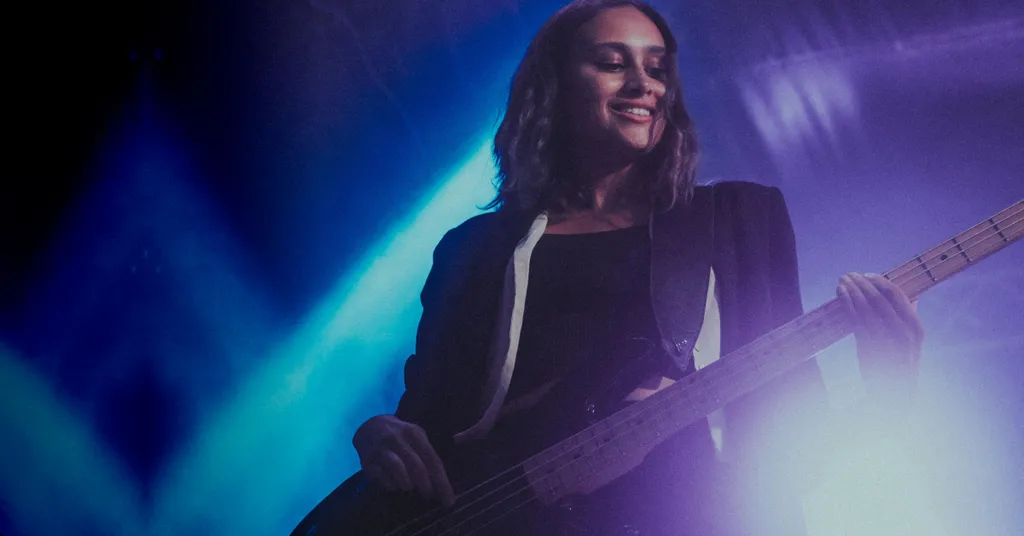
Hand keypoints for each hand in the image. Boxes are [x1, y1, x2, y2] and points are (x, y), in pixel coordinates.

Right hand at [353, 415, 454, 505]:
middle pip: (416, 465)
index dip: (441, 481)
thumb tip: (441, 483)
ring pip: (398, 469)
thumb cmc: (400, 436)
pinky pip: (381, 476)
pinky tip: (394, 485)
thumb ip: (428, 455)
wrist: (370, 426)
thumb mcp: (416, 437)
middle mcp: (397, 439)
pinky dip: (390, 484)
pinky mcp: (366, 460)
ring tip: (410, 488)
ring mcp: (380, 449)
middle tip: (429, 496)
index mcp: (414, 433)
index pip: (431, 459)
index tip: (448, 500)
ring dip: (407, 483)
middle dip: (426, 485)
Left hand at [837, 272, 923, 395]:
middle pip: (879, 297)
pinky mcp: (868, 344)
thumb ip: (910, 321)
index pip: (898, 295)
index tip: (868, 275)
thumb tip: (913, 299)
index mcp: (915, 328)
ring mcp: (885, 337)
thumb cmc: (899, 365)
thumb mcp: (912, 344)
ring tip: (842, 280)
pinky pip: (854, 317)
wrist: (892, 393)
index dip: (881, 282)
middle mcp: (903, 331)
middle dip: (862, 282)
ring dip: (851, 289)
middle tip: (850, 274)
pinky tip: (840, 294)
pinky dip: (846, 302)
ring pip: (865, 305)